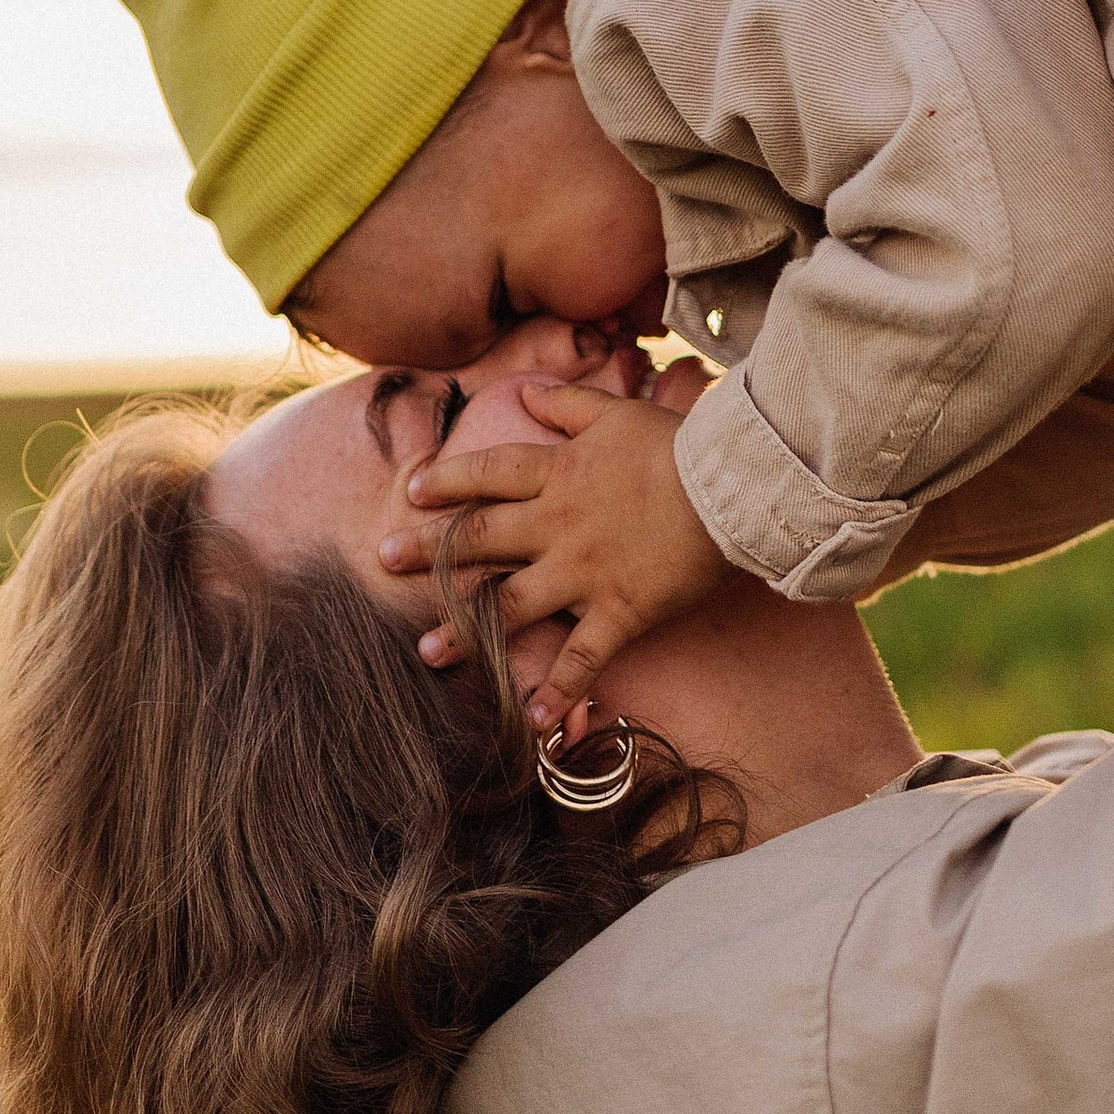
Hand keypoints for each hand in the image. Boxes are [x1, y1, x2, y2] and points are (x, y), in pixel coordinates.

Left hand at [382, 381, 732, 726]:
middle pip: (479, 539)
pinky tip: (529, 720)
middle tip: (383, 561)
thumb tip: (528, 393)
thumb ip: (569, 406)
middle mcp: (557, 526)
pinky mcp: (619, 612)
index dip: (449, 482)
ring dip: (466, 632)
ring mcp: (583, 573)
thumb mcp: (617, 413)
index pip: (489, 475)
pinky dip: (558, 690)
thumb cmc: (679, 446)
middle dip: (428, 552)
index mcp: (558, 474)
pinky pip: (581, 658)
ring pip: (510, 606)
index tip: (413, 491)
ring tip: (427, 653)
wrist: (730, 487)